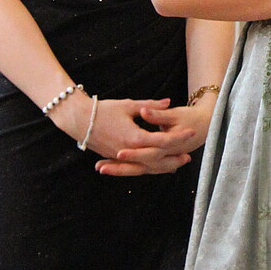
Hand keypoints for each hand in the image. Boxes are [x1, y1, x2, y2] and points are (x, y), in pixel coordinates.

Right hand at [59, 95, 191, 176]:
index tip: (191, 133)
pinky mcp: (116, 158)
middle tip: (188, 157)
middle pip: (157, 159)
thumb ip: (150, 106)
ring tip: (176, 165)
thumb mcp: (129, 105)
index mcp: (135, 137)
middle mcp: (129, 151)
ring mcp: (122, 157)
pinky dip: (148, 167)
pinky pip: (136, 167)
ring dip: (162, 167)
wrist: (79, 120)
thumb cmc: (103, 110)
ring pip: (146, 167)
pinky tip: (156, 167)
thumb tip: (168, 102)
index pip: (162, 140)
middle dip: (173, 158)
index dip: (178, 137)